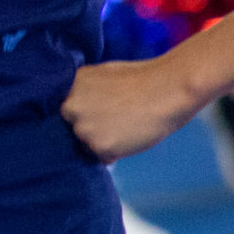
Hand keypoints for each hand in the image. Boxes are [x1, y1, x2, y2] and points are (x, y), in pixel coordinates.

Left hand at [62, 57, 201, 161]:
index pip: (68, 108)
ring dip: (102, 142)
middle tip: (115, 122)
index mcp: (70, 86)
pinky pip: (102, 157)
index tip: (100, 113)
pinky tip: (130, 139)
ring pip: (87, 144)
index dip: (85, 113)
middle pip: (74, 127)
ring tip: (126, 129)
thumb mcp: (102, 76)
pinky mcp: (99, 146)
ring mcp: (83, 128)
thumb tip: (83, 104)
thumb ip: (87, 91)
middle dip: (90, 127)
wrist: (165, 91)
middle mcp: (71, 108)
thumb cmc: (141, 79)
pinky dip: (115, 153)